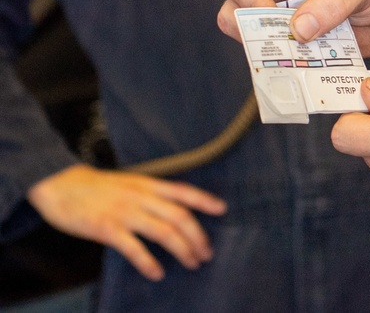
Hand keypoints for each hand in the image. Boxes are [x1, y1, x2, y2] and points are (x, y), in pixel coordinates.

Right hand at [27, 164, 226, 280]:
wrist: (59, 184)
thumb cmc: (96, 187)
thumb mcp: (129, 183)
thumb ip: (150, 194)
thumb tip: (173, 210)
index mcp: (147, 184)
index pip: (183, 191)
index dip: (204, 200)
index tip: (222, 209)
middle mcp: (141, 197)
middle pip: (180, 216)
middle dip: (198, 236)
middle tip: (206, 253)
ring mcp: (124, 212)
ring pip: (163, 232)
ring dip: (182, 250)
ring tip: (192, 262)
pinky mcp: (106, 228)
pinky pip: (133, 248)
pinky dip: (148, 262)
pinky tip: (157, 273)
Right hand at [218, 0, 369, 53]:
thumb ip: (332, 3)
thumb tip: (298, 30)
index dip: (248, 1)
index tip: (275, 21)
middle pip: (235, 11)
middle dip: (252, 32)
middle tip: (285, 45)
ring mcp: (289, 19)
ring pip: (255, 40)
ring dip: (273, 54)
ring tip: (301, 60)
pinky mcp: (303, 44)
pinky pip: (283, 58)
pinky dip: (292, 68)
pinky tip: (311, 71)